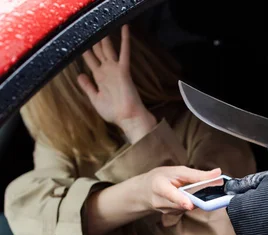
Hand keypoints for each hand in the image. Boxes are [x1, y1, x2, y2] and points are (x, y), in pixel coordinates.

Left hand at [77, 25, 155, 142]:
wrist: (128, 118)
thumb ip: (88, 86)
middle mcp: (107, 71)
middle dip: (94, 40)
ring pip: (108, 48)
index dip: (85, 51)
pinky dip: (125, 41)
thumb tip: (80, 74)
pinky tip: (124, 29)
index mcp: (100, 78)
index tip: (79, 41)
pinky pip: (124, 53)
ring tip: (102, 24)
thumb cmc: (114, 112)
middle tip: (90, 27)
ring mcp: (115, 70)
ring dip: (105, 37)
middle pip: (99, 51)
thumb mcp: (95, 99)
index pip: (91, 60)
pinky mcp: (123, 71)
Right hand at [140, 166, 221, 213]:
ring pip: (188, 207)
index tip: (190, 204)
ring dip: (196, 200)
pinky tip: (189, 197)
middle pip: (184, 203)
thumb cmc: (162, 177)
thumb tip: (218, 173)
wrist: (145, 191)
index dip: (181, 199)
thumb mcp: (178, 171)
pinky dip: (192, 203)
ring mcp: (166, 211)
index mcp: (159, 186)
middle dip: (198, 198)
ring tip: (194, 190)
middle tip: (211, 191)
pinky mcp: (172, 215)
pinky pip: (187, 210)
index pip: (170, 194)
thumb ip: (198, 174)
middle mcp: (161, 202)